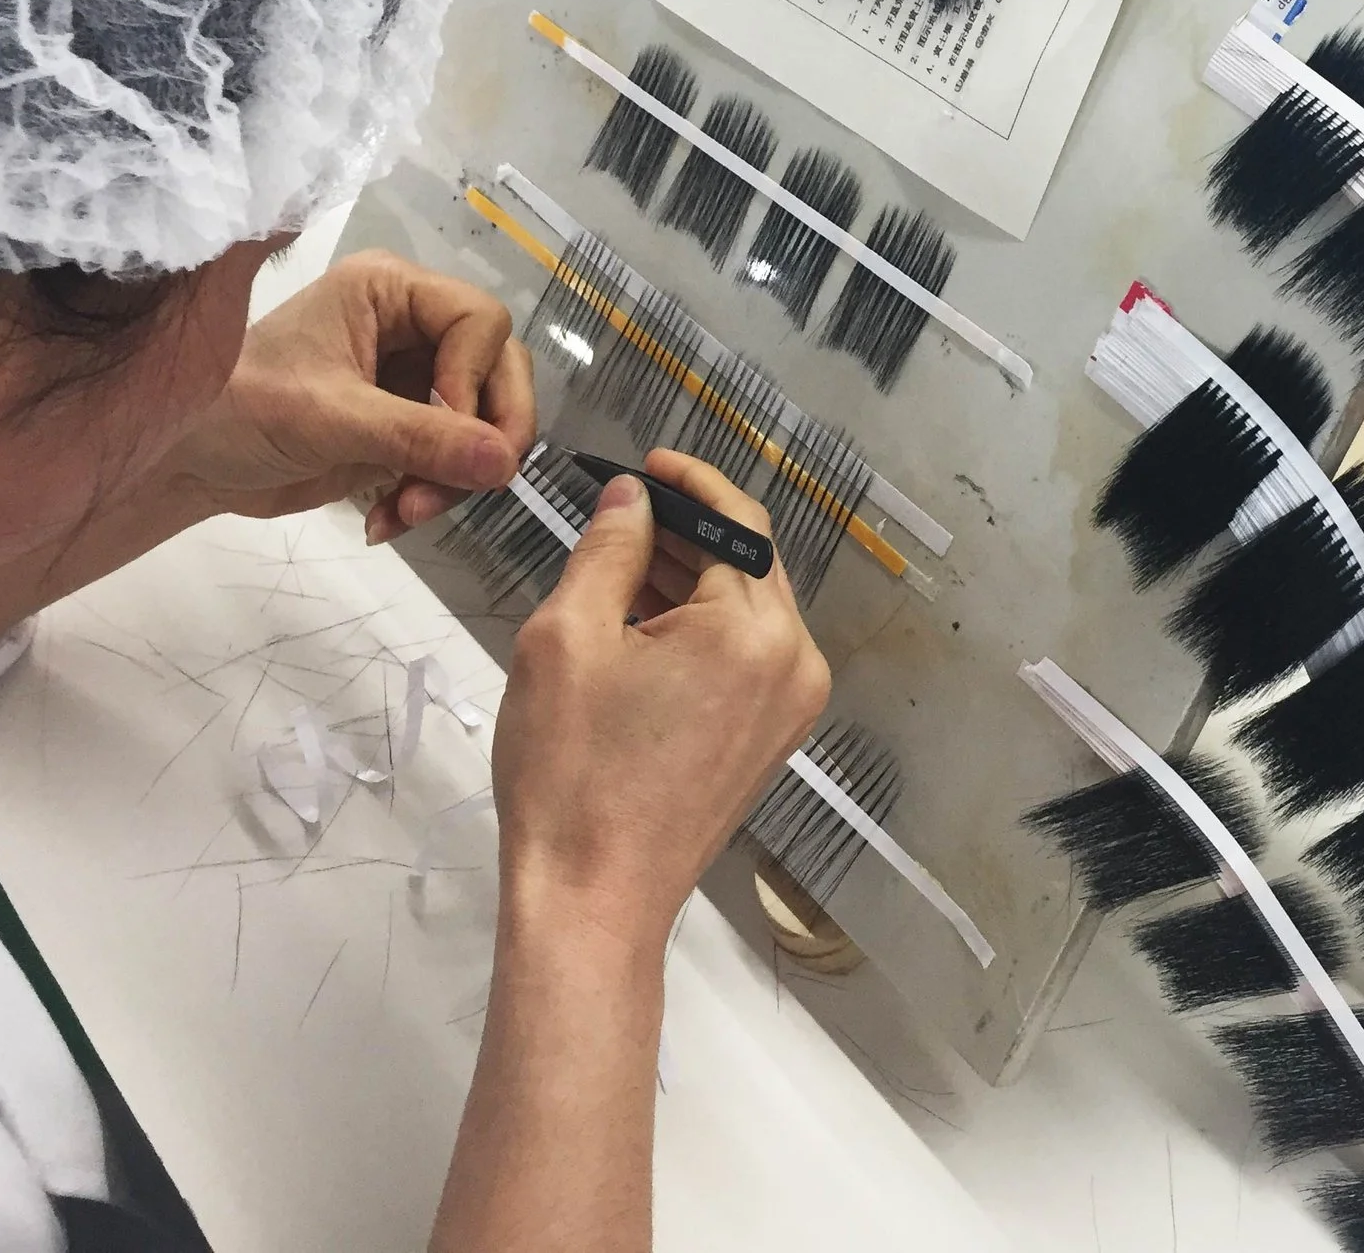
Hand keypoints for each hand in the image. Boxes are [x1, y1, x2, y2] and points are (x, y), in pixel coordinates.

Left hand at [169, 251, 535, 541]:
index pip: (482, 322)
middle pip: (499, 370)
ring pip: (485, 421)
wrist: (186, 462)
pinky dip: (435, 493)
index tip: (452, 433)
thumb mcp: (332, 420)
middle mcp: (411, 325)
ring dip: (458, 476)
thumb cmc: (240, 412)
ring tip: (409, 512)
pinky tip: (391, 520)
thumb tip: (505, 465)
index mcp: (391, 291)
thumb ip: (421, 438)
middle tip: (470, 487)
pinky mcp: (407, 426)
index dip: (476, 379)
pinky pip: (455, 458)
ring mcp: (411, 377)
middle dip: (484, 437)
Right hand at [492, 453, 829, 953]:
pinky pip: (744, 655)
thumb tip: (631, 497)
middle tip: (618, 512)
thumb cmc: (571, 775)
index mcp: (755, 631)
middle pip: (747, 564)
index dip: (689, 484)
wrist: (592, 901)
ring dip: (687, 579)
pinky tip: (639, 622)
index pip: (738, 523)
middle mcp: (796, 663)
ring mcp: (791, 706)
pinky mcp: (772, 737)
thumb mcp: (568, 637)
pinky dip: (698, 629)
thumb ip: (608, 549)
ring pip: (744, 609)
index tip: (644, 464)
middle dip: (685, 531)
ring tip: (615, 564)